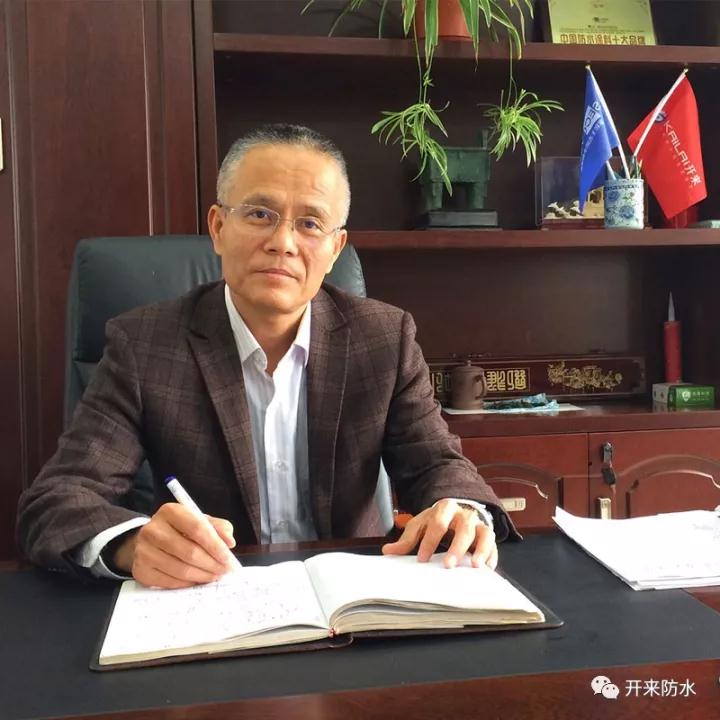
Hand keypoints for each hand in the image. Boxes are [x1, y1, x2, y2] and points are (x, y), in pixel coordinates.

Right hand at [112, 503, 236, 587]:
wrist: (148, 540)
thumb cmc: (180, 529)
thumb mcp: (199, 520)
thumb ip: (218, 528)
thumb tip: (229, 542)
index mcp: (170, 511)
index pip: (197, 528)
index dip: (215, 545)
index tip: (228, 557)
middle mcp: (153, 529)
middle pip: (189, 552)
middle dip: (212, 564)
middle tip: (225, 570)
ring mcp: (143, 551)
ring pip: (181, 569)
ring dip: (202, 576)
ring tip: (215, 576)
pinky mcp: (140, 570)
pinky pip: (170, 582)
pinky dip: (188, 584)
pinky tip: (197, 580)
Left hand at [381, 499, 497, 569]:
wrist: (458, 508)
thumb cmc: (438, 519)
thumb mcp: (421, 524)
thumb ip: (407, 539)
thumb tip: (387, 552)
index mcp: (444, 509)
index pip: (437, 524)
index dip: (429, 542)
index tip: (422, 559)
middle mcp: (464, 514)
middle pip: (464, 528)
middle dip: (456, 547)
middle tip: (448, 565)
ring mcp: (479, 523)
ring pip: (484, 533)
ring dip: (481, 550)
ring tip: (475, 566)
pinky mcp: (489, 534)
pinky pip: (494, 545)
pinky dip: (492, 556)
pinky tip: (487, 569)